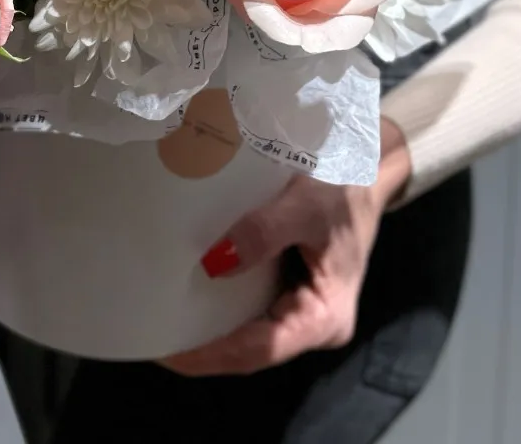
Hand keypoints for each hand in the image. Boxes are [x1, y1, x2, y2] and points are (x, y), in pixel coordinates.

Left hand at [160, 117, 410, 375]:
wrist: (369, 167)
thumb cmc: (346, 187)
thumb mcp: (308, 205)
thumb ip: (265, 232)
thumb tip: (214, 263)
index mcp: (325, 318)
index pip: (260, 349)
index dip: (212, 353)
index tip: (169, 351)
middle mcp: (312, 323)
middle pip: (250, 349)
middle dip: (202, 348)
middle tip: (151, 335)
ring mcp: (300, 308)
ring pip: (247, 332)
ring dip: (206, 329)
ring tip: (159, 318)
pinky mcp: (289, 289)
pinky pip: (249, 307)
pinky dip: (218, 304)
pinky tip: (185, 292)